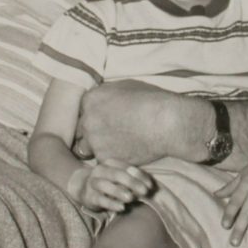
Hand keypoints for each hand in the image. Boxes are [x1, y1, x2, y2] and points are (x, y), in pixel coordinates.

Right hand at [68, 159, 153, 212]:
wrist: (83, 187)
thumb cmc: (109, 182)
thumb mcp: (121, 178)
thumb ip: (134, 179)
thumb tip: (149, 185)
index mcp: (110, 163)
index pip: (127, 167)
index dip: (140, 176)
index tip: (150, 186)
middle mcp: (100, 170)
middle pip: (117, 175)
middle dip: (132, 183)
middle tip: (144, 192)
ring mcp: (93, 183)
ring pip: (105, 186)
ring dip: (119, 191)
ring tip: (131, 198)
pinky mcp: (89, 197)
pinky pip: (100, 200)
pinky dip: (111, 204)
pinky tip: (121, 207)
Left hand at [75, 81, 212, 165]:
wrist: (167, 123)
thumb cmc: (151, 101)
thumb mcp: (125, 87)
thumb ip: (107, 94)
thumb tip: (102, 97)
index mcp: (90, 99)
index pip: (81, 110)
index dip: (92, 116)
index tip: (103, 120)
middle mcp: (87, 120)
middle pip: (81, 130)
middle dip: (92, 132)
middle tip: (109, 134)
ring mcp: (94, 141)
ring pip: (87, 148)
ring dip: (97, 148)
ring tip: (116, 146)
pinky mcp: (104, 158)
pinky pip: (101, 161)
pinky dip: (111, 159)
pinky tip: (126, 153)